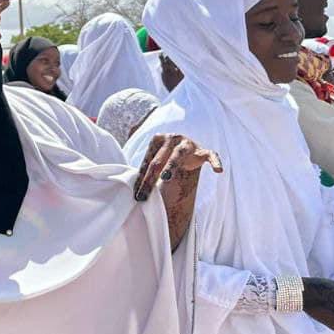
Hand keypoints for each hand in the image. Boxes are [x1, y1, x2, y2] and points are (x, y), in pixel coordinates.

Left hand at [133, 134, 223, 251]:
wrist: (187, 152)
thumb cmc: (164, 156)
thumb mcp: (151, 157)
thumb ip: (140, 164)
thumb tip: (115, 174)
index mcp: (157, 139)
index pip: (147, 161)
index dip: (141, 178)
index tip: (136, 194)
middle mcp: (173, 139)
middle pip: (159, 160)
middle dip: (150, 179)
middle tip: (143, 195)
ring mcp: (189, 144)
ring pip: (179, 155)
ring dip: (172, 166)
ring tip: (166, 177)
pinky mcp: (203, 151)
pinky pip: (211, 155)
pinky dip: (215, 162)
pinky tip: (218, 171)